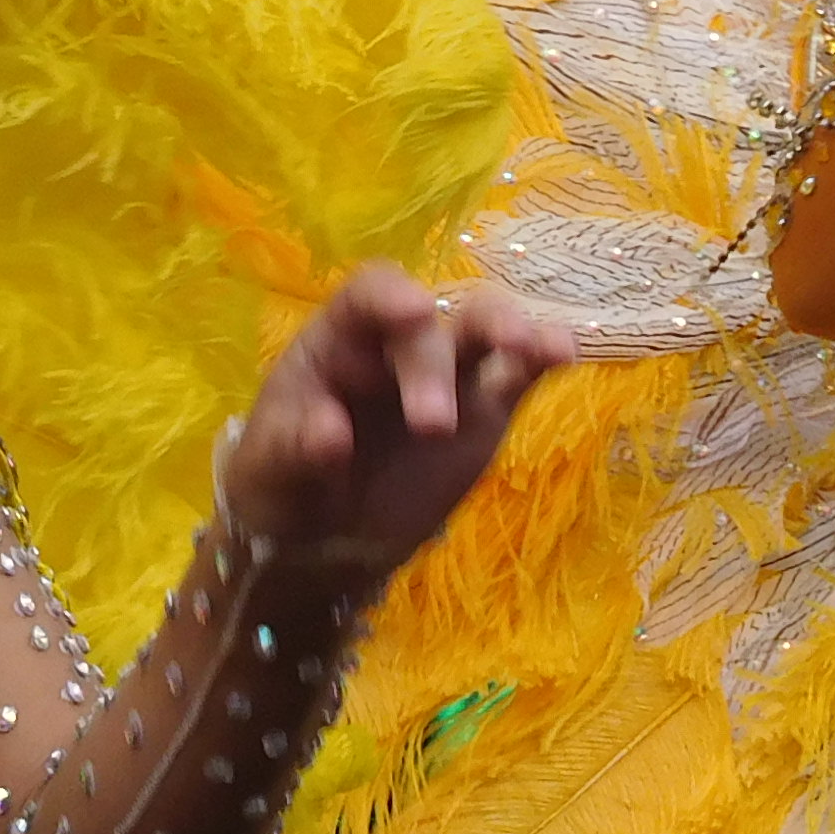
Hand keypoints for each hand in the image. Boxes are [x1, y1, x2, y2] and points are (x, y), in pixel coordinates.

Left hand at [223, 265, 571, 576]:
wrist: (321, 538)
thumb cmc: (283, 485)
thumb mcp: (269, 471)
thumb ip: (294, 447)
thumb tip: (332, 433)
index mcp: (337, 341)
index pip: (367, 295)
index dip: (391, 296)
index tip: (415, 311)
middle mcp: (395, 345)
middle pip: (427, 327)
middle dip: (432, 368)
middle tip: (431, 427)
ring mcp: (446, 375)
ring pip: (483, 330)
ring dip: (511, 330)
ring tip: (538, 350)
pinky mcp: (484, 411)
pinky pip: (517, 375)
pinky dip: (541, 358)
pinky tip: (565, 353)